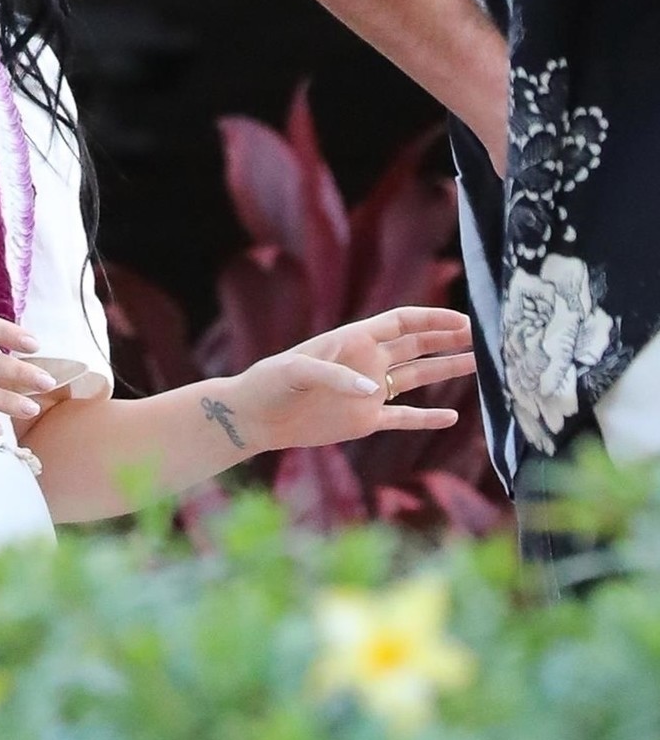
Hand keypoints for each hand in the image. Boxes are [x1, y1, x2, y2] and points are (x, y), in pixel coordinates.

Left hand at [227, 305, 473, 455]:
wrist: (256, 417)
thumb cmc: (270, 383)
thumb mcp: (295, 371)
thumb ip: (333, 376)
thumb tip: (374, 393)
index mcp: (354, 340)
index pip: (402, 322)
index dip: (433, 319)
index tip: (464, 319)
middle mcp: (367, 362)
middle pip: (417, 346)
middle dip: (449, 339)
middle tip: (484, 337)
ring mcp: (369, 392)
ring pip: (417, 377)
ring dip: (447, 370)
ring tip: (480, 364)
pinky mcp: (364, 421)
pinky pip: (403, 418)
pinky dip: (427, 417)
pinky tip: (453, 415)